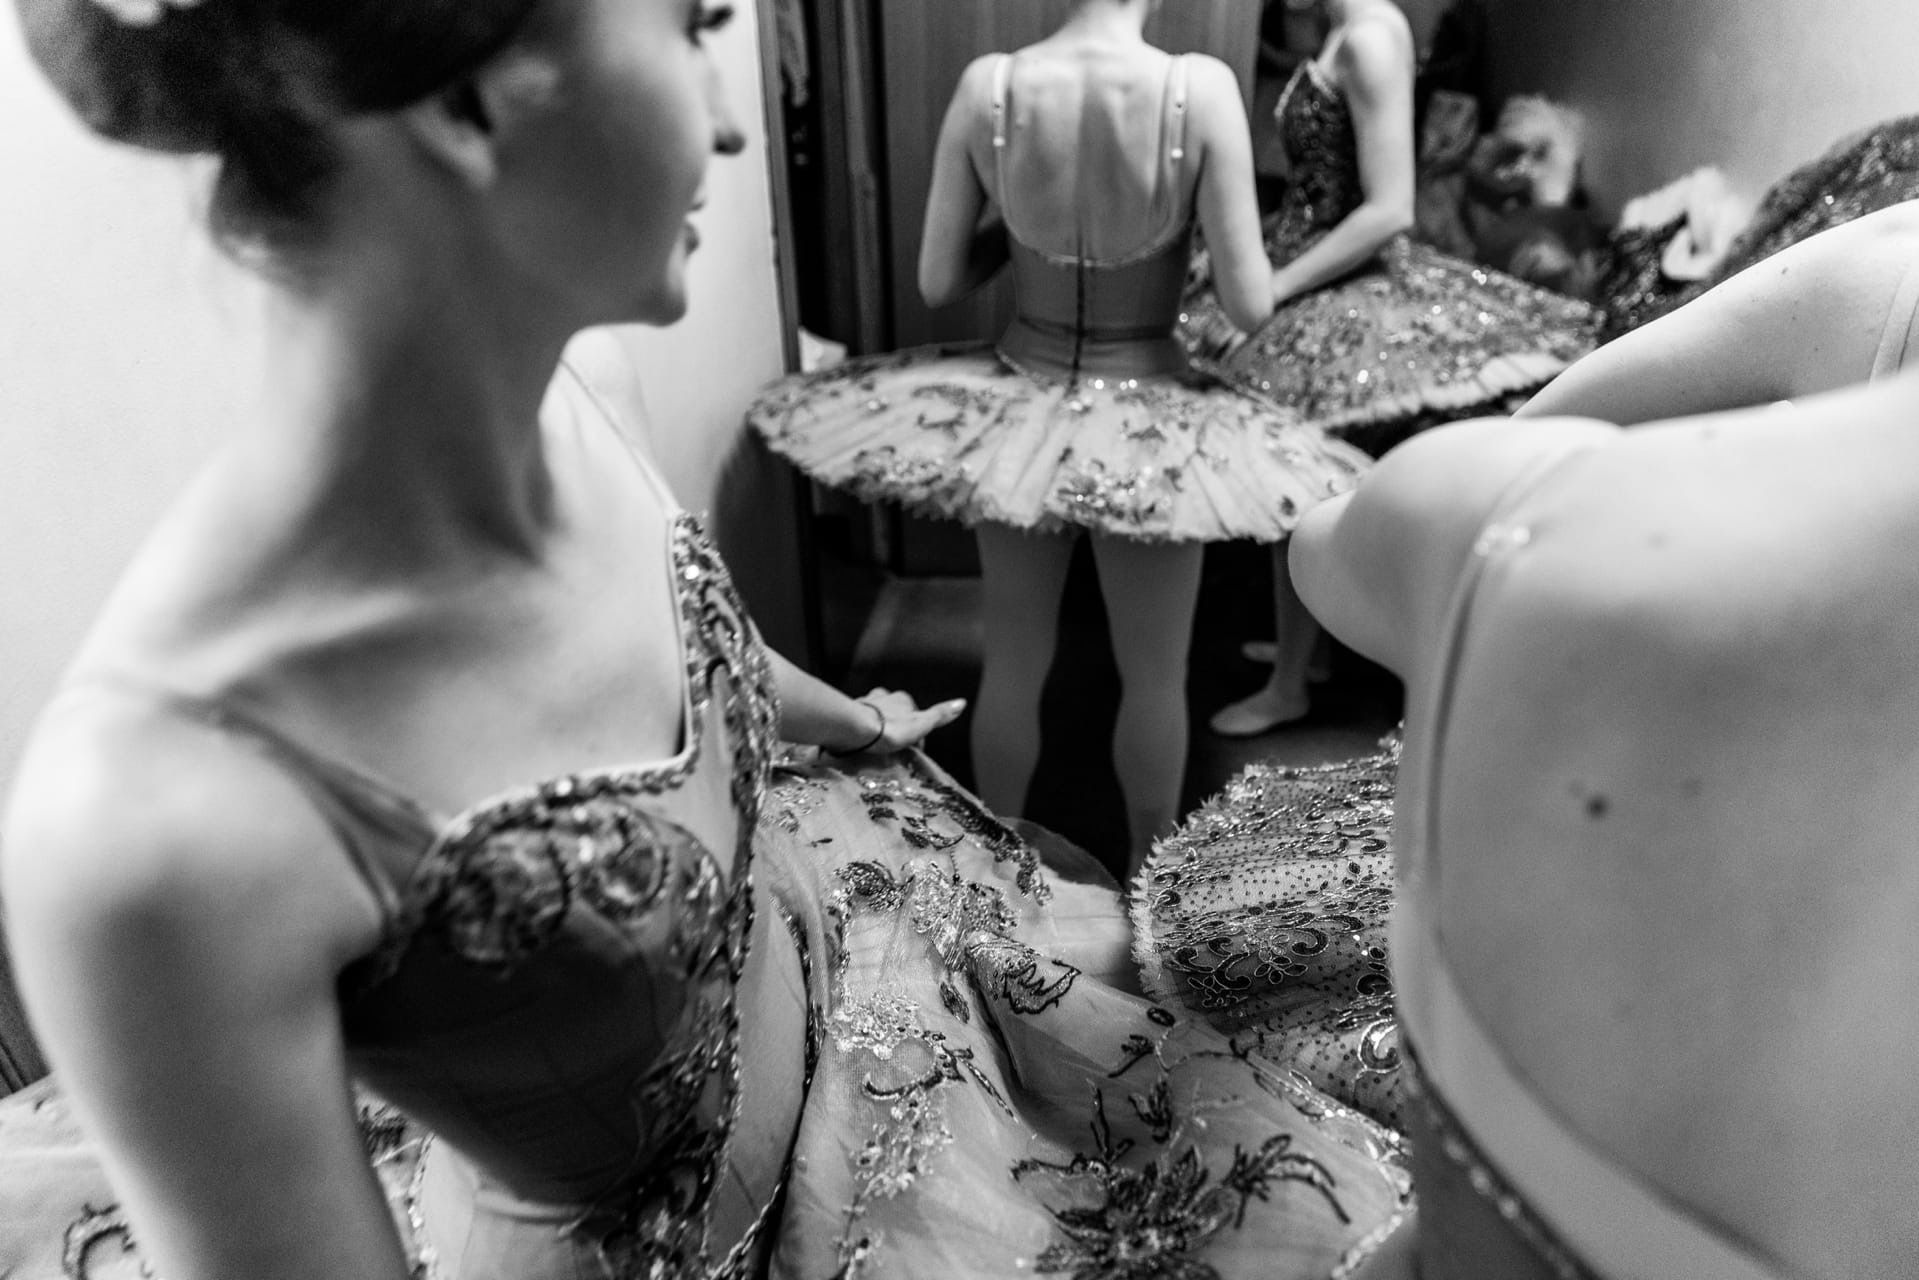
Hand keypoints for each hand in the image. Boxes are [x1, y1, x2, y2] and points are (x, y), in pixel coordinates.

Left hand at [836, 688, 965, 754]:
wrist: (855, 729)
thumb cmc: (890, 729)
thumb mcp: (922, 724)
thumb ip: (940, 714)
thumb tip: (962, 702)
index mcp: (903, 698)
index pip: (914, 714)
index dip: (916, 732)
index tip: (912, 749)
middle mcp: (883, 696)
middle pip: (893, 711)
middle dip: (895, 726)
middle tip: (893, 747)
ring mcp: (865, 703)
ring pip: (875, 713)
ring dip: (877, 726)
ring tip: (875, 745)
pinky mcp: (849, 712)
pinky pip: (857, 720)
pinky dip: (860, 729)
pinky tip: (859, 741)